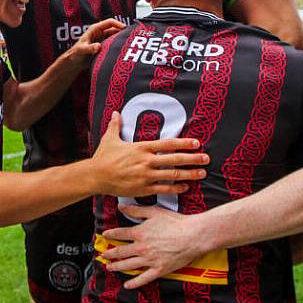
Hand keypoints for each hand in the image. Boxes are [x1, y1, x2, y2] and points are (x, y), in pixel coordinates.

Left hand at [67, 18, 125, 66]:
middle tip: (131, 38)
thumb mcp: (81, 50)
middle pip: (115, 29)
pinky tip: (124, 51)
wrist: (74, 62)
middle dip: (123, 32)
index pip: (110, 22)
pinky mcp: (105, 47)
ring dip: (122, 39)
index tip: (126, 29)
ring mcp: (103, 40)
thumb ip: (89, 48)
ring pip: (116, 37)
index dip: (118, 24)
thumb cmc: (75, 54)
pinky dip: (119, 46)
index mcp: (95, 29)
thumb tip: (98, 46)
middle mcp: (100, 33)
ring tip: (129, 44)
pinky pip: (114, 44)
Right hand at [88, 111, 207, 196]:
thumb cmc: (103, 157)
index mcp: (141, 147)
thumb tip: (115, 112)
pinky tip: (185, 187)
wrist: (95, 176)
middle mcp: (146, 161)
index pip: (168, 144)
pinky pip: (164, 189)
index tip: (196, 143)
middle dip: (193, 159)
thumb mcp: (110, 138)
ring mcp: (146, 176)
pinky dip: (176, 188)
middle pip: (175, 159)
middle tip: (206, 159)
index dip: (184, 143)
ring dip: (189, 174)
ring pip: (172, 175)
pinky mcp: (143, 189)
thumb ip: (116, 125)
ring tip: (202, 174)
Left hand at [101, 203, 206, 288]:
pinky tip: (127, 284)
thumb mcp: (154, 212)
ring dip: (117, 267)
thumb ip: (136, 210)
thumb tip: (121, 207)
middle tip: (103, 255)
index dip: (110, 234)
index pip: (120, 234)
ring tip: (109, 267)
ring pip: (128, 265)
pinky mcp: (159, 269)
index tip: (105, 236)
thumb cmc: (176, 222)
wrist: (192, 235)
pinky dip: (134, 283)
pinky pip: (143, 278)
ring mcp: (149, 260)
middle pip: (121, 252)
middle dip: (110, 254)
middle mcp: (141, 247)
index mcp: (139, 233)